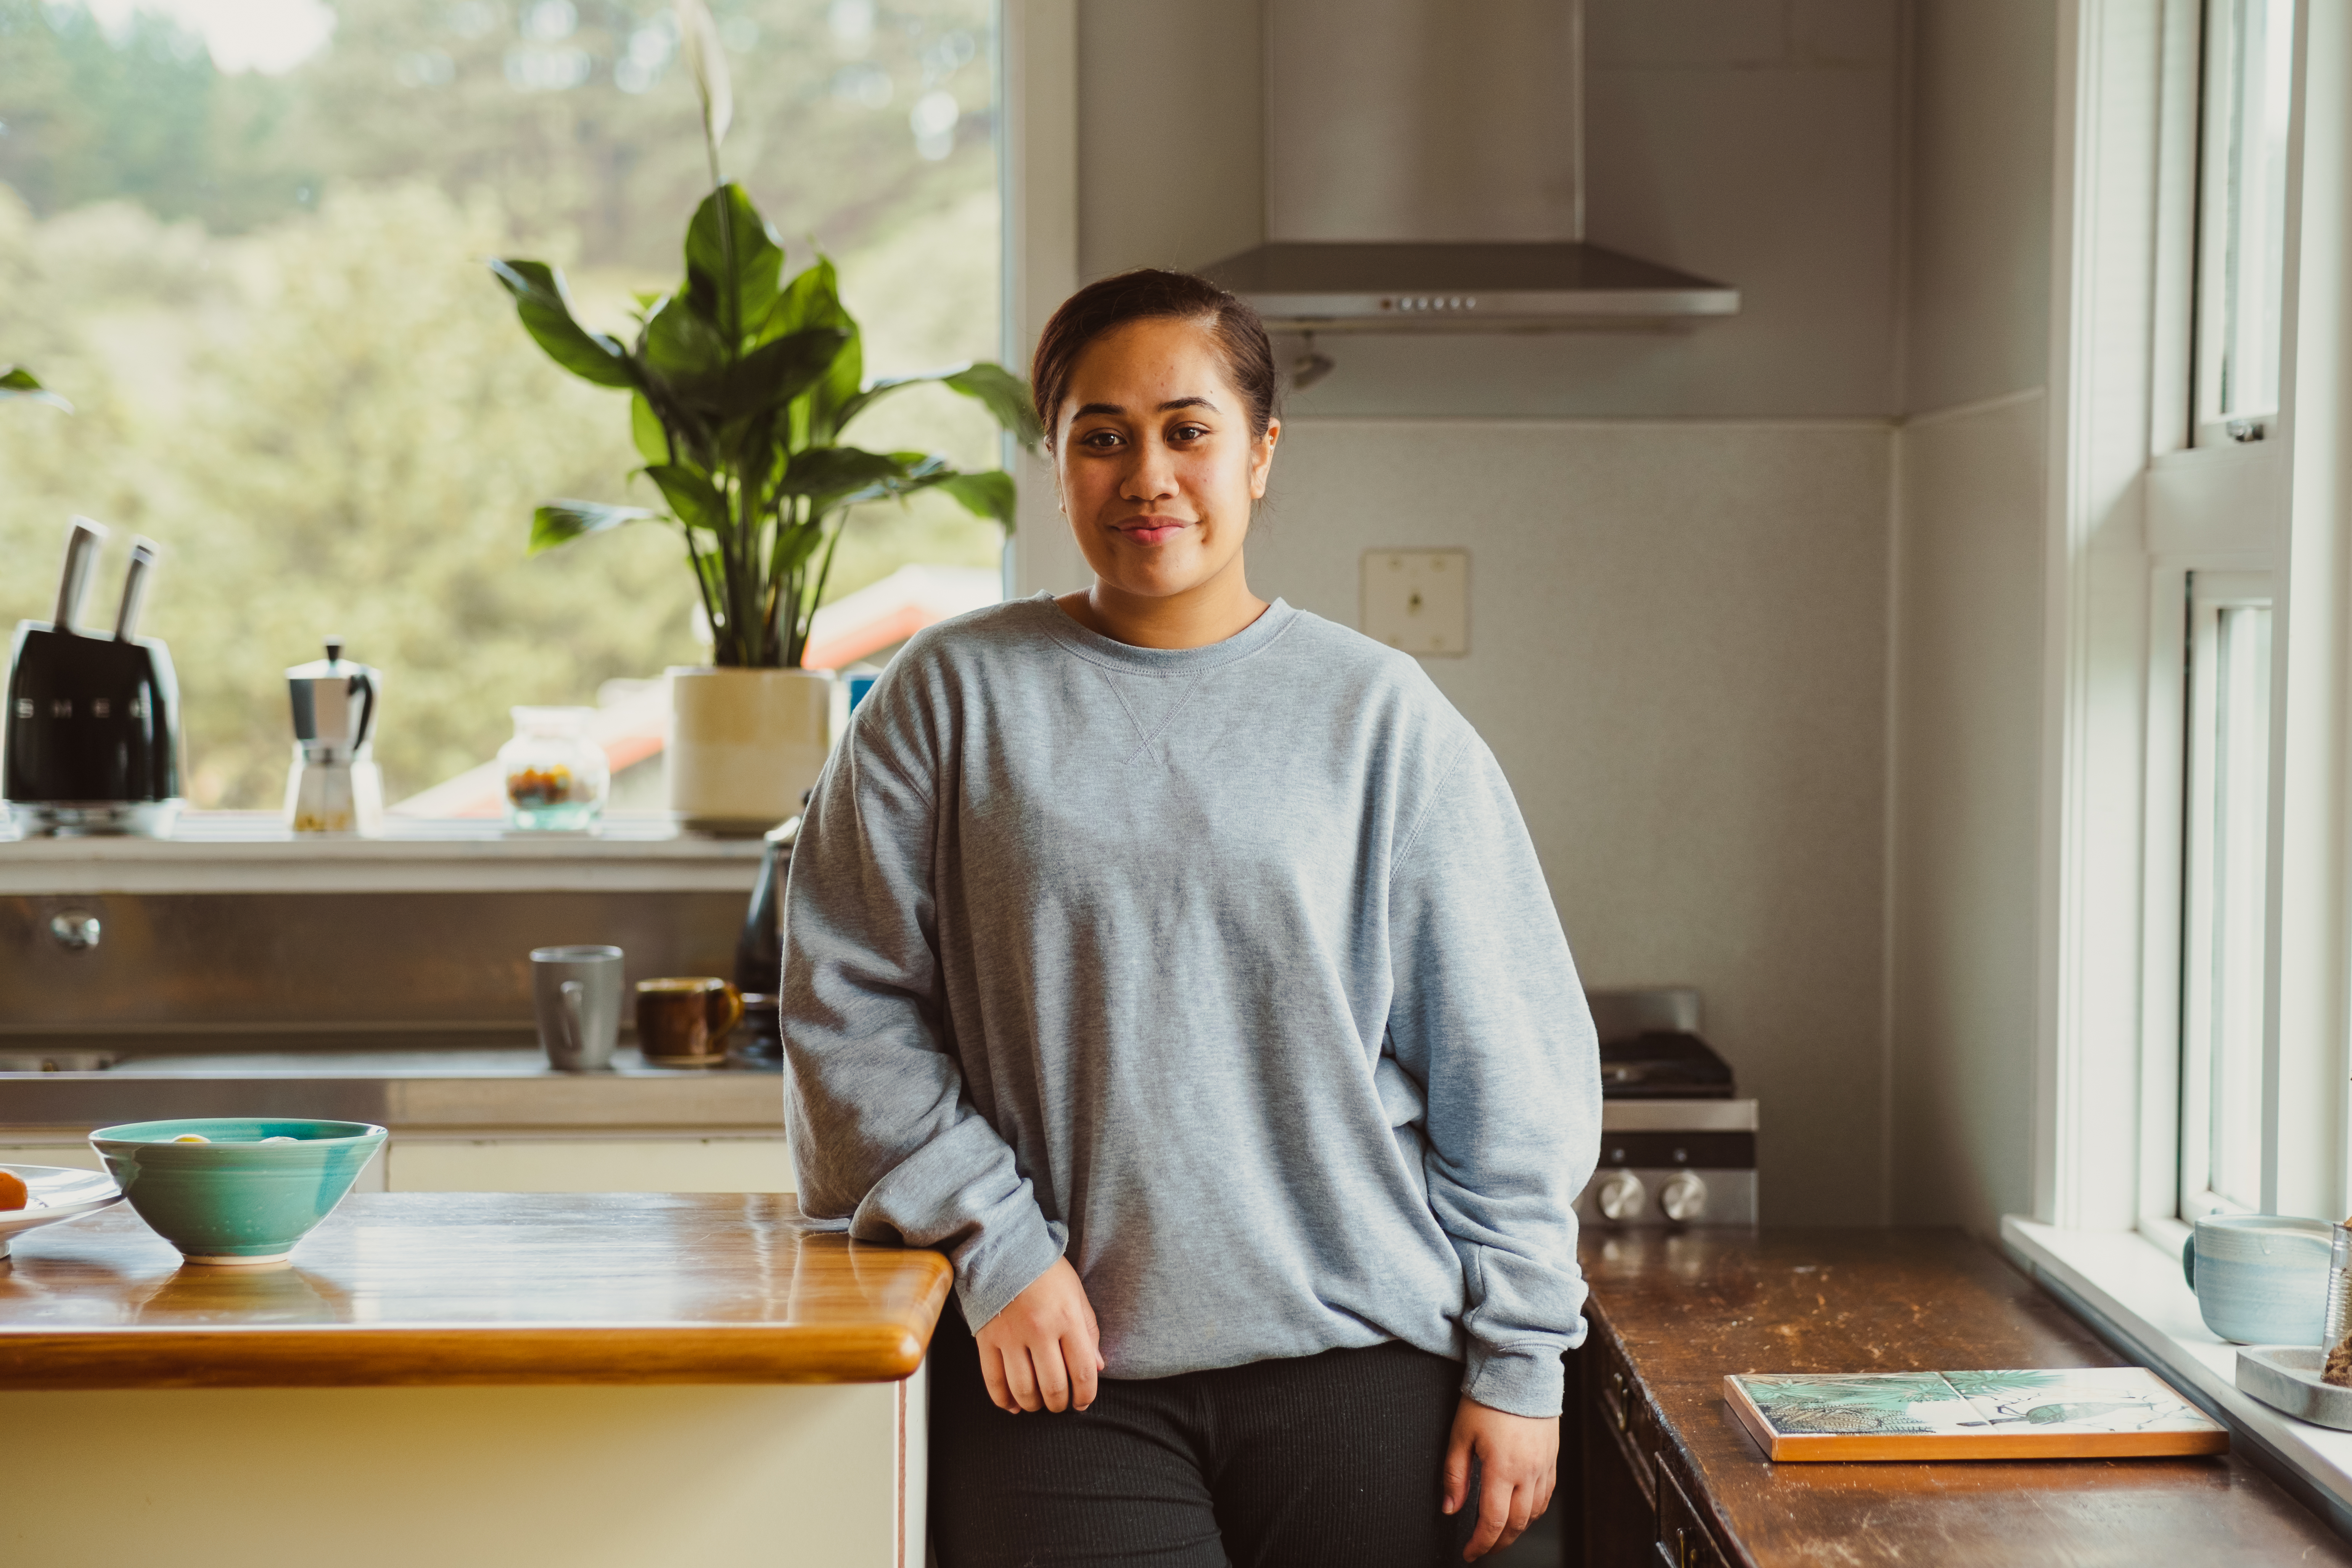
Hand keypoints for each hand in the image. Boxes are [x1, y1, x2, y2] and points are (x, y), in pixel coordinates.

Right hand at [972, 1257, 1104, 1413]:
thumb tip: (1097, 1367)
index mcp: (1067, 1319)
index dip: (1085, 1395)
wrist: (1004, 1248)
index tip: (1083, 1402)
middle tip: (1061, 1404)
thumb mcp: (1077, 1294)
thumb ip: (1089, 1332)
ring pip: (1023, 1388)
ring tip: (1038, 1403)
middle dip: (1059, 1403)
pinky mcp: (986, 1339)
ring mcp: (1010, 1336)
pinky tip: (1012, 1405)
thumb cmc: (1046, 1271)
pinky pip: (993, 1379)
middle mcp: (1039, 1331)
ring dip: (1033, 1405)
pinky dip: (1003, 1399)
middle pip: (1052, 1386)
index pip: (1082, 1372)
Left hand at [1442, 1396, 1557, 1561]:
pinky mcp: (1553, 1457)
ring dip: (1517, 1529)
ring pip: (1535, 1513)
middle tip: (1482, 1548)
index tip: (1469, 1552)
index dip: (1480, 1543)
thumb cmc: (1489, 1396)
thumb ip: (1454, 1475)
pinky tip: (1522, 1511)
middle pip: (1517, 1524)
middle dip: (1498, 1543)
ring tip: (1499, 1533)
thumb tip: (1450, 1508)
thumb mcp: (1460, 1434)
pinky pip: (1547, 1495)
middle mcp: (1528, 1471)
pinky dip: (1534, 1511)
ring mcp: (1544, 1465)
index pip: (1493, 1521)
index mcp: (1503, 1468)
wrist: (1520, 1368)